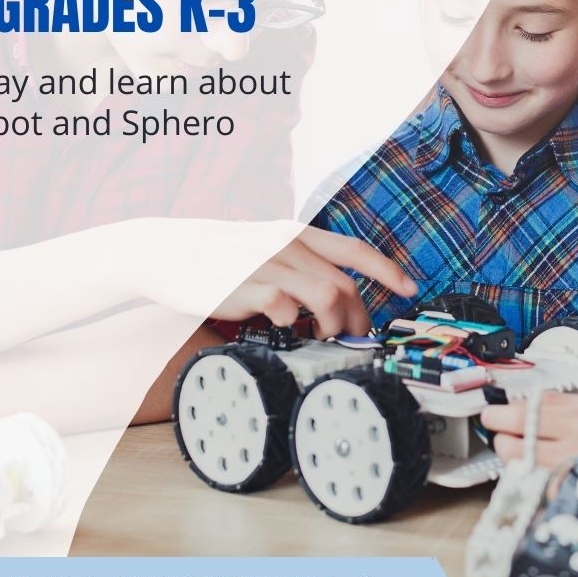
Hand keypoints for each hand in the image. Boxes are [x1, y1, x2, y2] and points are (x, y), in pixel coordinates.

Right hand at [213, 226, 416, 337]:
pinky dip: (294, 324)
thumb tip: (333, 299)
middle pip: (346, 286)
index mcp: (297, 234)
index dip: (387, 270)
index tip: (410, 288)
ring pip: (328, 297)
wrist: (167, 250)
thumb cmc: (219, 256)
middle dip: (357, 321)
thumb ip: (298, 266)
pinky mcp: (246, 285)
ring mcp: (268, 264)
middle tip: (349, 341)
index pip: (354, 249)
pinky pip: (286, 307)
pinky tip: (285, 330)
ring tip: (319, 338)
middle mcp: (288, 245)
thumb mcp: (266, 249)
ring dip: (332, 326)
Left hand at [480, 392, 577, 470]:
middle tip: (506, 432)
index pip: (518, 414)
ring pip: (519, 468)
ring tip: (527, 449)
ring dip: (515, 457)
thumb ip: (557, 404)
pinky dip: (534, 477)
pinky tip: (544, 468)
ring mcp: (576, 475)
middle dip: (502, 437)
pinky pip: (539, 485)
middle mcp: (576, 446)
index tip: (490, 414)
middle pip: (510, 444)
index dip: (496, 414)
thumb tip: (518, 405)